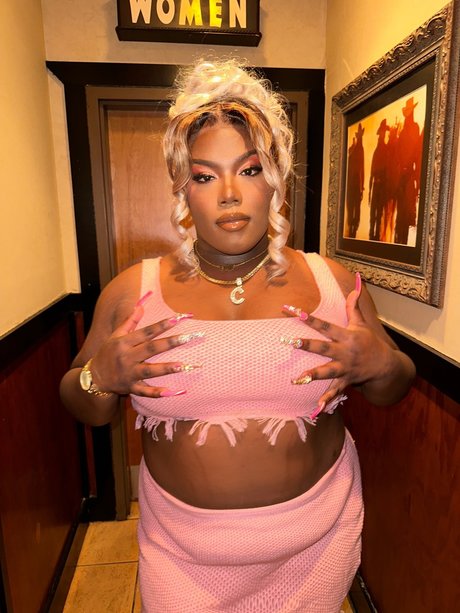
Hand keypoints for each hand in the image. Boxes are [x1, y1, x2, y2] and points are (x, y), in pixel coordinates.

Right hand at [88, 305, 199, 397]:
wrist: (94, 377)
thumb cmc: (107, 353)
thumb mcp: (115, 335)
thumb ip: (129, 321)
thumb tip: (141, 305)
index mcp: (124, 343)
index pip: (146, 332)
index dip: (161, 325)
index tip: (176, 319)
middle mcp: (127, 357)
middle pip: (151, 349)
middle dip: (170, 343)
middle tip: (187, 338)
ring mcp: (129, 373)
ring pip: (150, 370)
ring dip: (166, 368)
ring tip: (183, 365)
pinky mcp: (130, 387)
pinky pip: (144, 391)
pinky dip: (156, 392)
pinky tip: (170, 392)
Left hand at [283, 275, 393, 408]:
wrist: (386, 366)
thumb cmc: (370, 342)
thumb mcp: (361, 324)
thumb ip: (353, 306)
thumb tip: (356, 285)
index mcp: (347, 336)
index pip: (325, 325)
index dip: (310, 318)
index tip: (295, 312)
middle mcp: (345, 352)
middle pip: (323, 347)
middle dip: (306, 345)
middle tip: (289, 341)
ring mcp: (345, 368)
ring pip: (327, 371)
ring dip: (313, 376)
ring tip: (297, 379)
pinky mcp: (346, 381)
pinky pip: (335, 391)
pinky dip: (327, 400)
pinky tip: (317, 408)